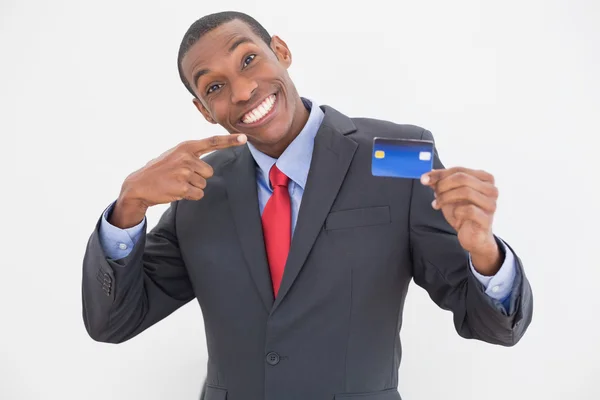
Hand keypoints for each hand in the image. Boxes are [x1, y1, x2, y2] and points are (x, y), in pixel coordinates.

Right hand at [110, 134, 246, 227]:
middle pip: (209, 171)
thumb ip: (193, 155)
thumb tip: (211, 161)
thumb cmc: (160, 170)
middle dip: (198, 177)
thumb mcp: (175, 155)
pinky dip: (190, 196)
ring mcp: (184, 172)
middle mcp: (186, 157)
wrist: (139, 185)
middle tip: (180, 177)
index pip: (212, 142)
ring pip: (203, 184)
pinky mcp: (182, 187)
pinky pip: (198, 194)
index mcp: (186, 147)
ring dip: (192, 187)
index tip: (244, 138)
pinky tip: (176, 191)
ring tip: (176, 183)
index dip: (230, 140)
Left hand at [421, 167, 501, 273]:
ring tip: (439, 204)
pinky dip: (457, 211)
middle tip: (434, 194)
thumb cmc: (463, 213)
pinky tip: (455, 215)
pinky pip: (469, 209)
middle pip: (462, 178)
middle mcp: (491, 189)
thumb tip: (427, 175)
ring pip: (466, 191)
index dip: (440, 174)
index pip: (459, 170)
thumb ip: (440, 184)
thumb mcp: (449, 195)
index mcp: (484, 178)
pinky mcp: (487, 219)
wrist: (472, 236)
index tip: (424, 179)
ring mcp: (491, 204)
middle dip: (443, 185)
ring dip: (446, 197)